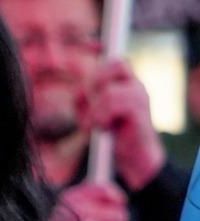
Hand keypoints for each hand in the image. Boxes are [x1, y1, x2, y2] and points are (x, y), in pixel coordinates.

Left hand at [84, 60, 166, 190]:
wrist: (131, 159)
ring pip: (107, 91)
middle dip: (93, 86)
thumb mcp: (91, 112)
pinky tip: (106, 128)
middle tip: (91, 109)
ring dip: (95, 111)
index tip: (89, 81)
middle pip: (113, 66)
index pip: (116, 61)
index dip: (99, 66)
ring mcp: (141, 97)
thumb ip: (84, 97)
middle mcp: (137, 86)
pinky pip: (113, 105)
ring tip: (98, 125)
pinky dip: (101, 118)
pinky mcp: (140, 111)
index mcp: (127, 84)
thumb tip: (80, 89)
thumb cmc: (110, 135)